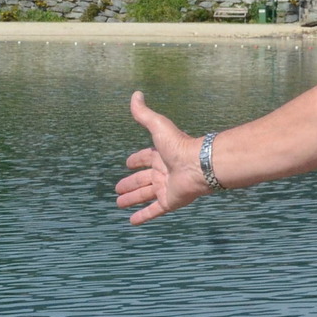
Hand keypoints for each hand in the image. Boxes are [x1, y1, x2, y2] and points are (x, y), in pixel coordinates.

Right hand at [115, 91, 206, 224]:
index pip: (145, 158)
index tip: (127, 163)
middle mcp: (162, 172)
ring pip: (144, 195)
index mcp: (160, 155)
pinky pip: (153, 211)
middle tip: (117, 189)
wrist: (199, 165)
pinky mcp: (169, 202)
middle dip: (129, 184)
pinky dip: (143, 216)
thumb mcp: (158, 126)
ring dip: (132, 200)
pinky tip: (132, 222)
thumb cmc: (179, 145)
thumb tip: (135, 94)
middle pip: (142, 179)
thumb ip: (144, 113)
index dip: (136, 160)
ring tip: (118, 203)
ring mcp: (165, 188)